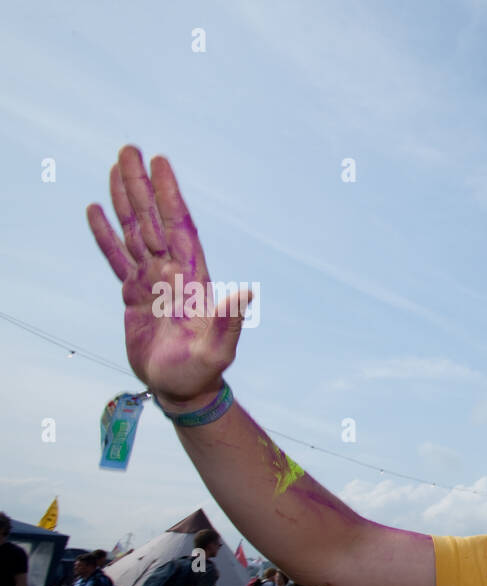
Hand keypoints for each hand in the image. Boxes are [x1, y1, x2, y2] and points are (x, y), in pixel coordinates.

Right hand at [86, 146, 251, 409]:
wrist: (182, 389)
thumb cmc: (202, 372)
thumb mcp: (218, 351)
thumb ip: (228, 323)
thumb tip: (243, 294)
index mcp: (193, 279)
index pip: (177, 227)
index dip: (168, 196)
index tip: (161, 164)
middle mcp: (172, 273)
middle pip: (152, 220)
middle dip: (141, 186)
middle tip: (129, 148)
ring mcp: (152, 281)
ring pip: (134, 231)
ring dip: (124, 200)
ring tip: (115, 167)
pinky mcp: (134, 294)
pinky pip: (116, 257)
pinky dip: (105, 234)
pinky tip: (96, 210)